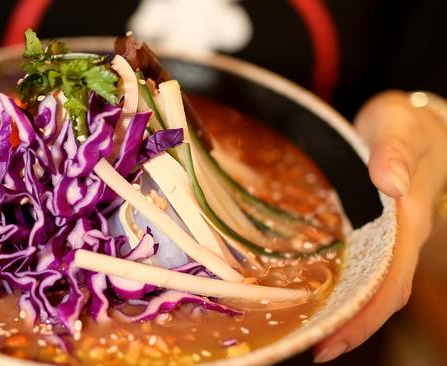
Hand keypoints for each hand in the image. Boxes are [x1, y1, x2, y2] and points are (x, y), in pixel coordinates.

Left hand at [313, 91, 446, 361]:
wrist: (416, 124)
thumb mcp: (400, 126)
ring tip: (308, 330)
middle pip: (381, 294)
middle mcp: (400, 237)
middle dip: (351, 325)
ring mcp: (388, 237)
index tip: (333, 342)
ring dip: (344, 310)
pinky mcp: (372, 231)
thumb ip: (394, 151)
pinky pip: (360, 266)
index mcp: (410, 219)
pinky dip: (340, 284)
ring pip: (370, 284)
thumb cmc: (409, 125)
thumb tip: (390, 183)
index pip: (392, 280)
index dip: (367, 315)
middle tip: (314, 349)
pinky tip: (313, 292)